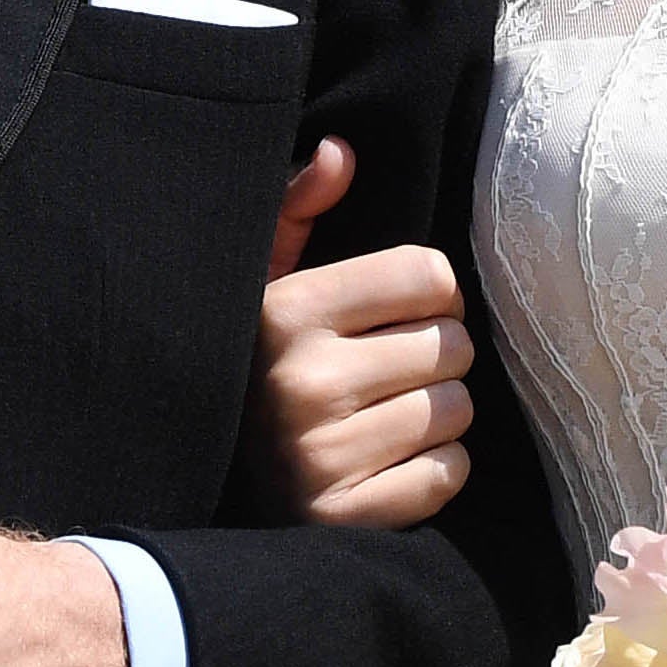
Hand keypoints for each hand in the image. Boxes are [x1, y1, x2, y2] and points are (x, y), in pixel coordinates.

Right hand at [250, 151, 476, 529]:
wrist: (209, 489)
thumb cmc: (256, 369)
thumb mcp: (263, 284)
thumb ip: (299, 210)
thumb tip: (341, 149)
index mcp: (287, 312)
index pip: (429, 276)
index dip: (431, 292)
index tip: (405, 310)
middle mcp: (303, 382)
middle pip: (453, 345)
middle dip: (437, 354)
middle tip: (397, 368)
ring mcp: (324, 456)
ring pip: (457, 410)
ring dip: (439, 412)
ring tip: (391, 413)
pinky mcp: (346, 518)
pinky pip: (447, 473)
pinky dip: (435, 469)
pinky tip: (391, 461)